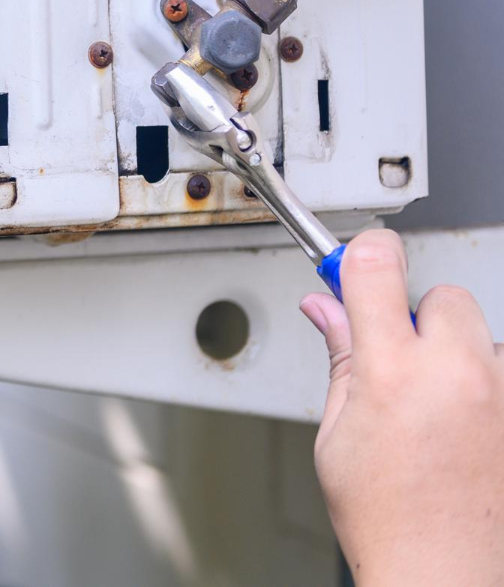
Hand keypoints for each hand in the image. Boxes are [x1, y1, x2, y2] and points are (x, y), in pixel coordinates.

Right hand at [300, 229, 503, 585]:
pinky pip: (503, 372)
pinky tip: (465, 427)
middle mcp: (457, 373)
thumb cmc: (389, 519)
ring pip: (481, 336)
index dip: (362, 256)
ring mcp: (502, 393)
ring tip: (436, 411)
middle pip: (442, 295)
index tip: (354, 261)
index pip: (378, 266)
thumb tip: (325, 309)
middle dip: (417, 316)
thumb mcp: (338, 433)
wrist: (445, 575)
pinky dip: (486, 387)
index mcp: (393, 372)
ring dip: (458, 356)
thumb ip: (340, 358)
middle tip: (396, 358)